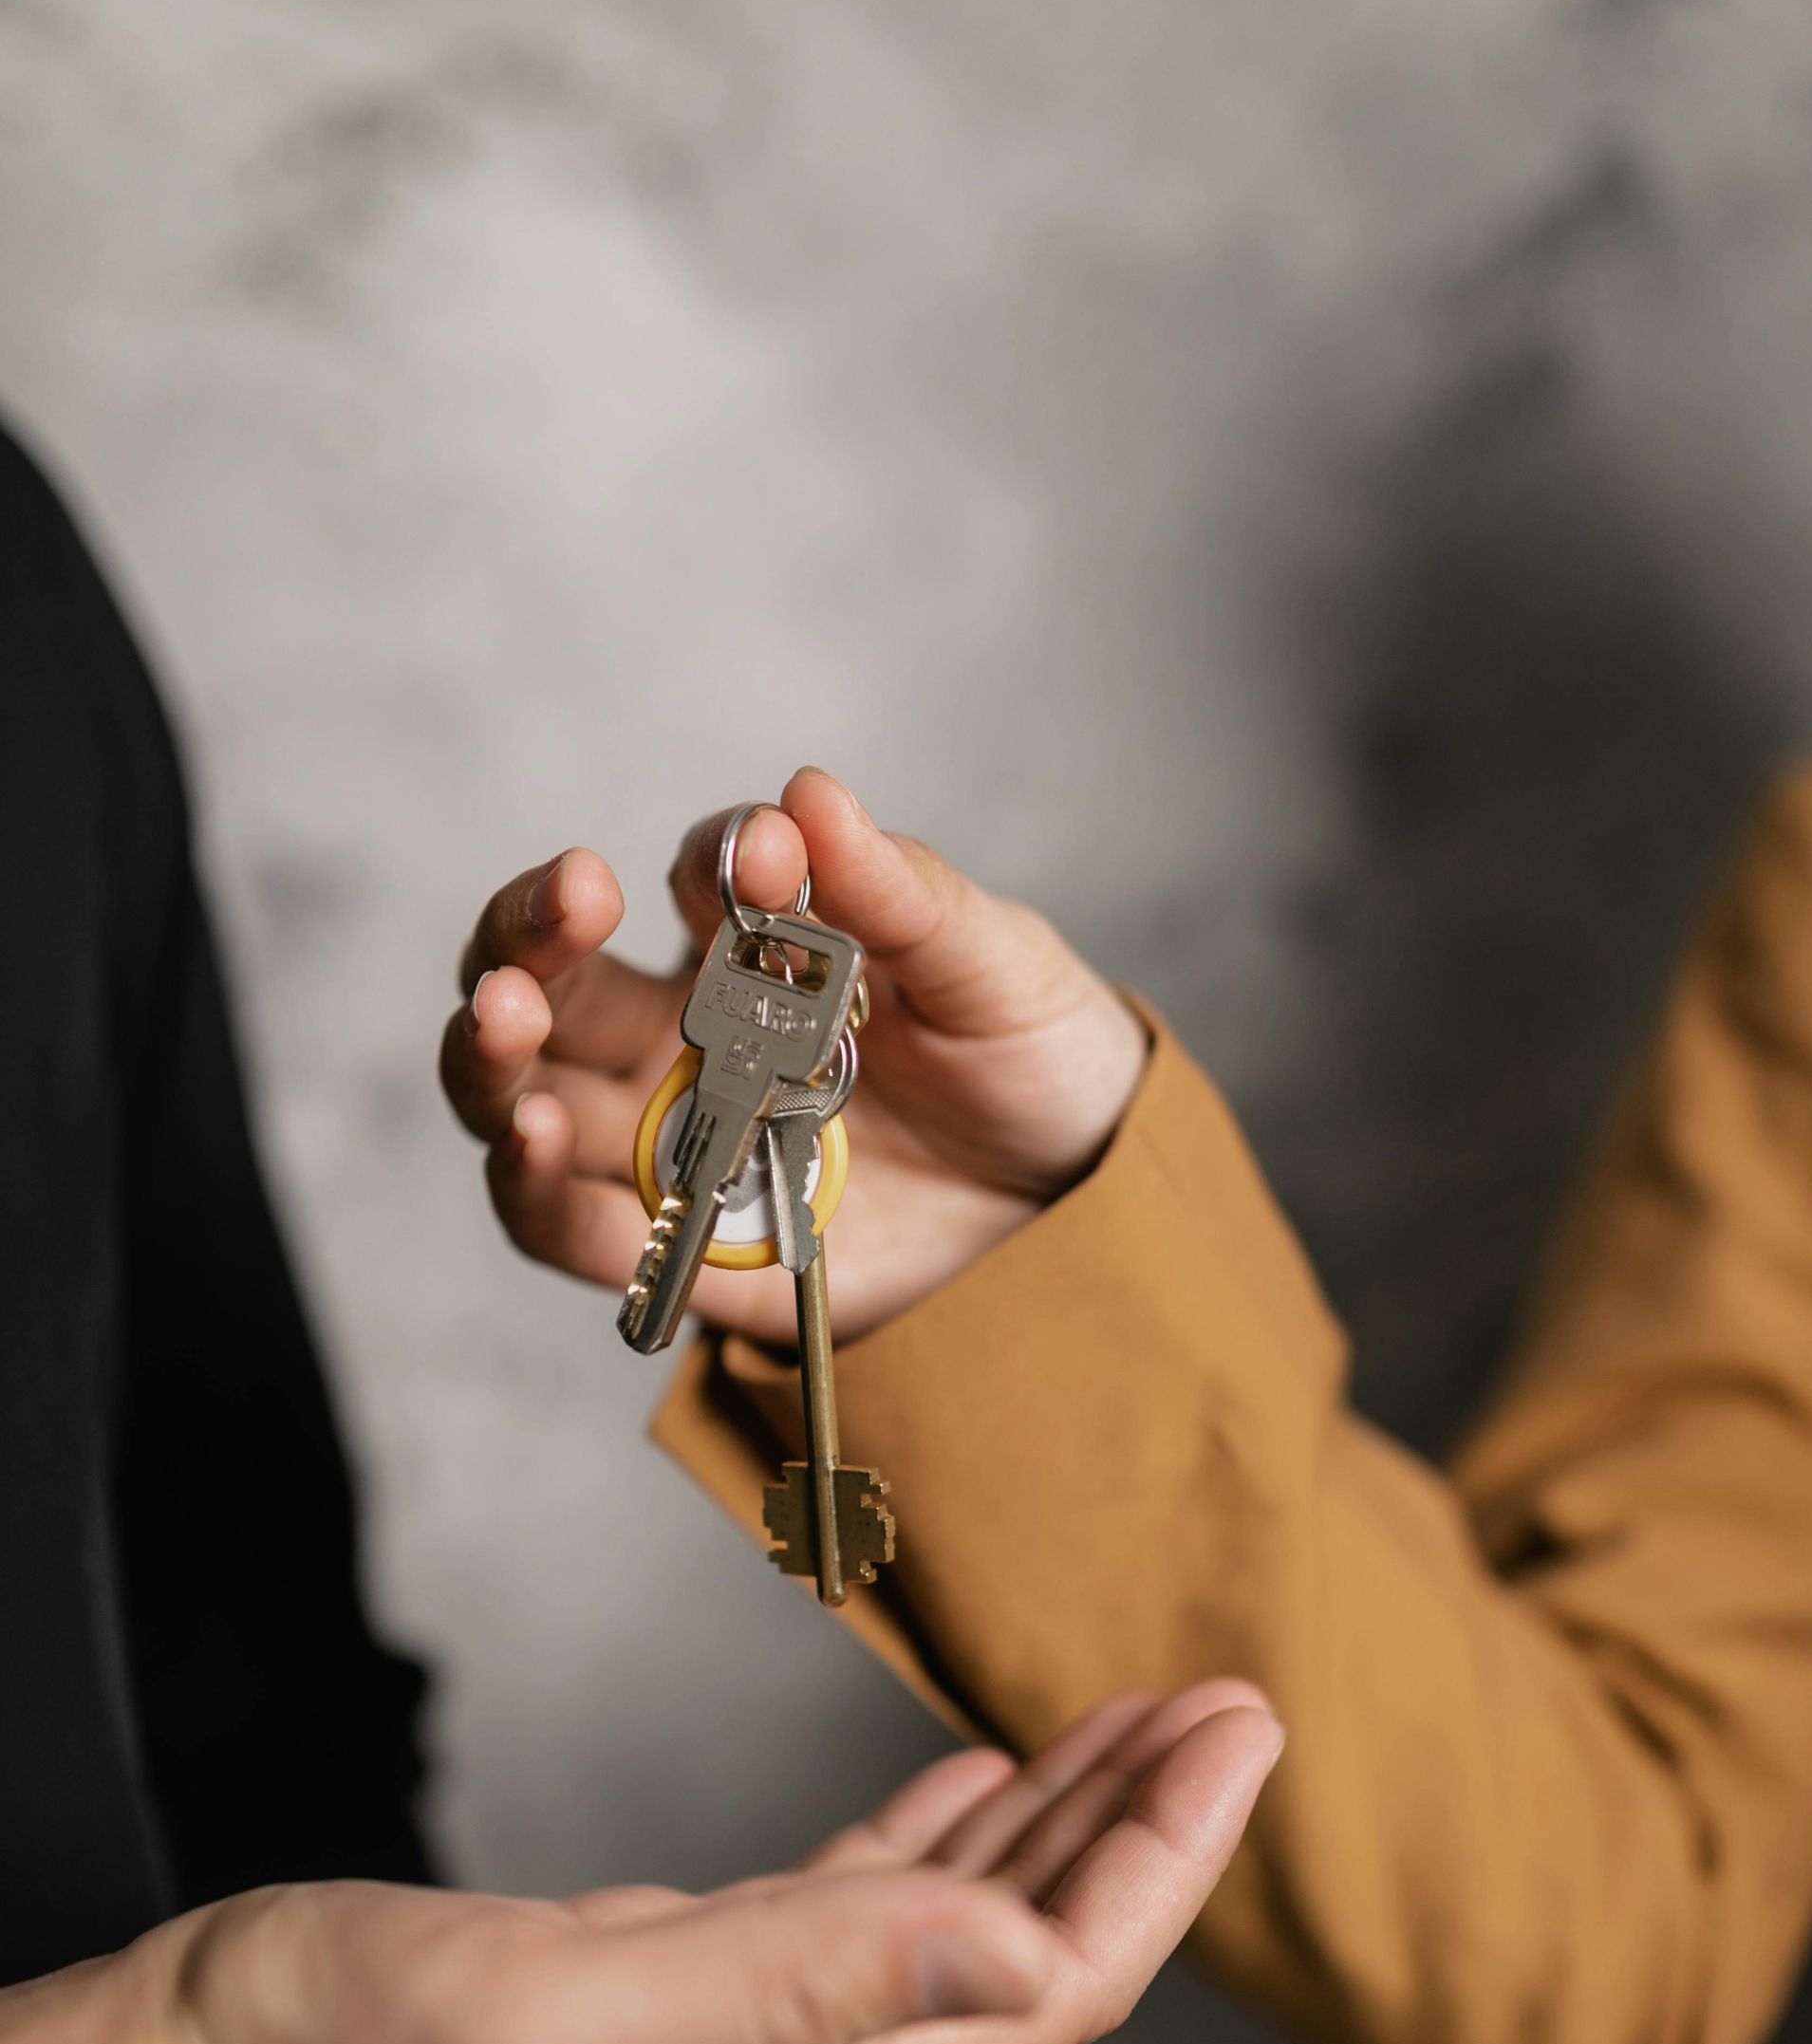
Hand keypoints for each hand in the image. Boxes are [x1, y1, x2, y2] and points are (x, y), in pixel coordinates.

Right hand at [147, 1687, 1273, 2043]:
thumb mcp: (586, 2009)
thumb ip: (805, 1981)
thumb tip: (1028, 1956)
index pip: (1053, 1980)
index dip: (1163, 1862)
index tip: (1238, 1731)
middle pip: (1034, 1949)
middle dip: (1145, 1830)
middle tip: (1229, 1703)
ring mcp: (744, 2028)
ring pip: (959, 1920)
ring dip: (1060, 1821)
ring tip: (1140, 1723)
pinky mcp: (682, 1977)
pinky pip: (860, 1903)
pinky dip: (940, 1837)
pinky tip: (980, 1781)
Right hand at [439, 769, 1148, 1342]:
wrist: (1086, 1211)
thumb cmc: (1034, 1065)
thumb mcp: (994, 968)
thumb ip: (901, 895)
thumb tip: (810, 794)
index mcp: (765, 951)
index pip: (703, 880)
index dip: (719, 859)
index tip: (764, 852)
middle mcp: (694, 1039)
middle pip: (559, 984)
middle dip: (527, 937)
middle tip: (560, 906)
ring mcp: (681, 1143)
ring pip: (529, 1096)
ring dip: (494, 1058)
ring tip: (502, 1020)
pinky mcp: (690, 1249)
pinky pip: (575, 1227)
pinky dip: (533, 1190)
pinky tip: (528, 1141)